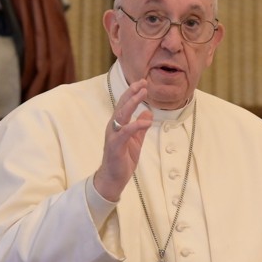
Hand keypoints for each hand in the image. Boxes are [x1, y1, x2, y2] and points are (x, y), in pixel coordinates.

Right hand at [92, 79, 151, 201]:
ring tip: (143, 94)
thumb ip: (140, 127)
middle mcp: (113, 127)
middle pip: (122, 105)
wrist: (113, 178)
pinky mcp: (116, 146)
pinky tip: (146, 121)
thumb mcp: (136, 141)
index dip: (133, 93)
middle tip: (143, 82)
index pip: (124, 105)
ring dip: (132, 103)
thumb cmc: (122, 159)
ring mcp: (113, 136)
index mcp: (118, 125)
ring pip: (121, 115)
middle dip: (132, 93)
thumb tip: (148, 113)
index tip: (143, 83)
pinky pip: (125, 132)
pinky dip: (135, 125)